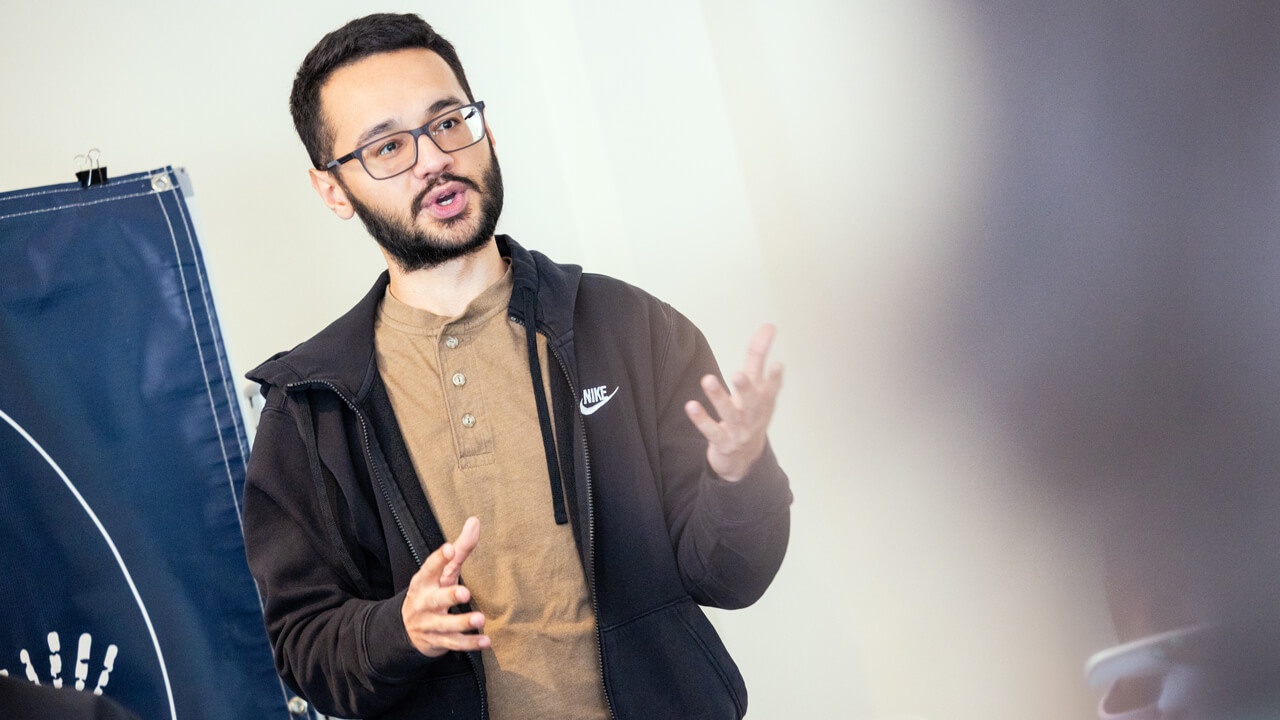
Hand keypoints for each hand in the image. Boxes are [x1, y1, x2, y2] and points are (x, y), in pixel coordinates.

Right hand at [401, 517, 488, 656]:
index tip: (449, 549)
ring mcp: (430, 624)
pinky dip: (469, 643)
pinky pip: (454, 643)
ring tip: (480, 619)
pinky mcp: (438, 641)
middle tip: (465, 592)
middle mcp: (424, 603)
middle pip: (435, 600)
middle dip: (449, 596)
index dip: (438, 559)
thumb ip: (460, 549)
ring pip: (445, 625)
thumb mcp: (443, 572)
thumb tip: (475, 521)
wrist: (407, 628)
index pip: (429, 568)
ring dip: (462, 623)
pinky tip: (485, 641)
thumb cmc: (431, 592)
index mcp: (423, 582)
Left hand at [684, 324, 783, 481]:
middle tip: (738, 374)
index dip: (775, 377)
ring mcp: (739, 431)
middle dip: (746, 388)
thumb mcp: (757, 387)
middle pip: (752, 402)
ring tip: (707, 380)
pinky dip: (701, 419)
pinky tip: (691, 406)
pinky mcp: (723, 442)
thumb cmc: (750, 414)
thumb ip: (758, 357)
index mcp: (764, 401)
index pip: (771, 386)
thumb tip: (768, 325)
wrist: (744, 459)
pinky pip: (711, 431)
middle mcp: (754, 416)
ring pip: (730, 414)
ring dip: (719, 398)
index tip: (778, 364)